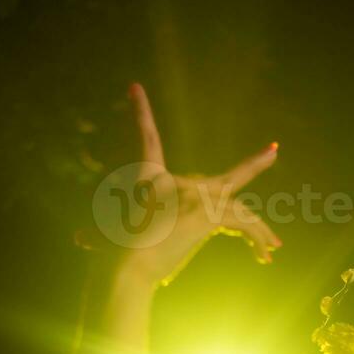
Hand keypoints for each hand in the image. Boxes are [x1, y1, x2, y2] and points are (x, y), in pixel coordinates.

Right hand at [78, 82, 281, 287]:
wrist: (126, 265)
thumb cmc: (114, 255)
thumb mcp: (107, 238)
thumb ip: (97, 237)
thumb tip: (79, 240)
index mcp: (150, 181)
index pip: (146, 138)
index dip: (140, 113)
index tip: (134, 88)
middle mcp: (176, 182)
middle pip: (222, 184)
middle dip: (248, 174)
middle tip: (272, 152)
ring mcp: (194, 196)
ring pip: (239, 210)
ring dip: (258, 231)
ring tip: (274, 247)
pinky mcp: (208, 214)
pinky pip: (243, 223)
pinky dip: (258, 236)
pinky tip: (271, 251)